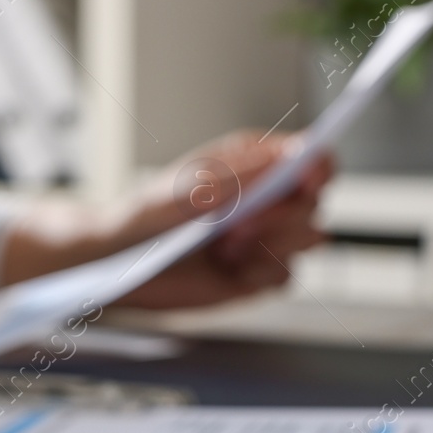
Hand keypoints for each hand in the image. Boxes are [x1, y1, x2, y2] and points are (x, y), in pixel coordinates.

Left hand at [1, 130, 333, 307]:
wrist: (114, 265)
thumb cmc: (141, 218)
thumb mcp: (179, 192)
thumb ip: (230, 177)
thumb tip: (280, 160)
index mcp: (252, 163)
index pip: (309, 156)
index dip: (318, 165)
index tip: (306, 177)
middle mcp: (265, 198)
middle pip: (313, 201)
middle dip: (284, 215)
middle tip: (239, 225)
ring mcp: (263, 238)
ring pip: (310, 238)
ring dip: (275, 244)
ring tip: (228, 247)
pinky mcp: (255, 275)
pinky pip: (285, 276)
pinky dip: (263, 274)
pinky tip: (230, 270)